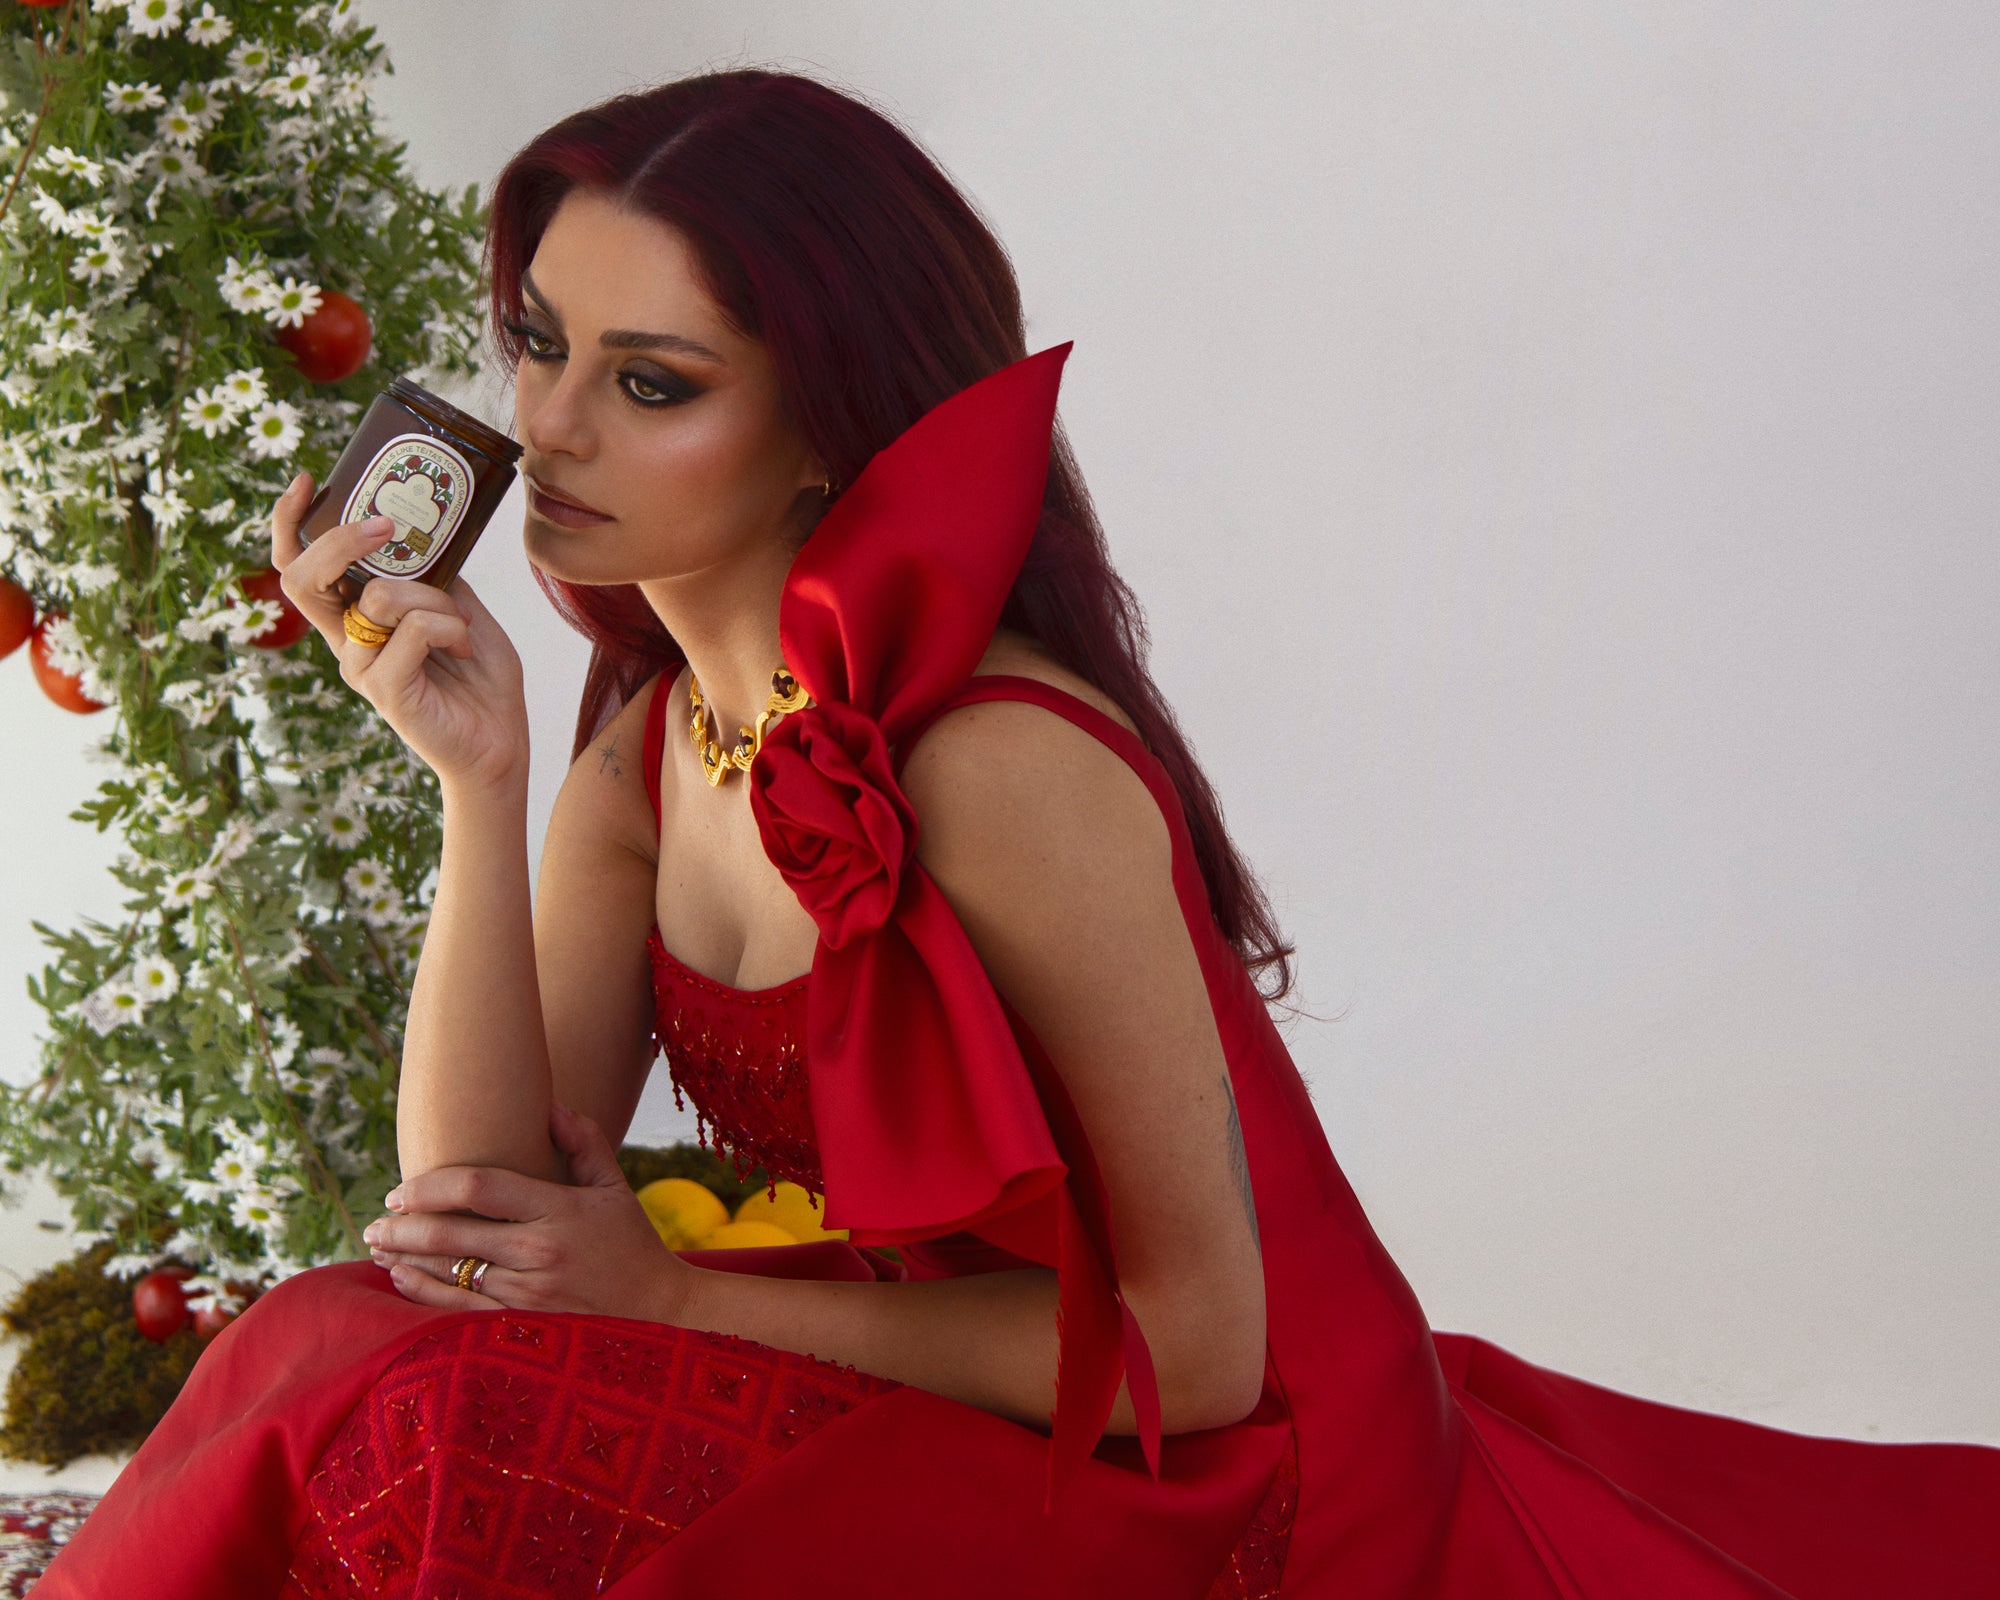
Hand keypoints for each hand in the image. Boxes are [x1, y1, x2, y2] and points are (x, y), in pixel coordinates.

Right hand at [271, 470, 530, 788]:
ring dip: (434, 599)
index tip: (305, 482)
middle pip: (302, 578)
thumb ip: (432, 576)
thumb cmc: (480, 679)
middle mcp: (346, 642)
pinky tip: (465, 648)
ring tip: (462, 626)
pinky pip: (412, 629)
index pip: (298, 568)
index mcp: (355, 620)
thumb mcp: (459, 610)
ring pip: (378, 597)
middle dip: (341, 540)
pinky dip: (449, 626)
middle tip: (386, 527)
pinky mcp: (384, 690)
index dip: (289, 523)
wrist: (500, 744)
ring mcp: (360, 667)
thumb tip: (423, 534)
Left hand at [363, 1100, 703, 1324]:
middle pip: (452, 1232)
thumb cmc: (632, 1243)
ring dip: (404, 1257)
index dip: (432, 1183)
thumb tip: (549, 1104)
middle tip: (375, 1218)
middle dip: (403, 1224)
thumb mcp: (615, 1187)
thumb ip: (584, 1142)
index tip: (402, 1187)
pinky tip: (401, 1278)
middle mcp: (539, 1252)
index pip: (481, 1186)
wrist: (659, 1312)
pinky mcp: (521, 1326)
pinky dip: (423, 1292)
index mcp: (560, 1211)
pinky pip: (458, 1309)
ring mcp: (528, 1294)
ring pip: (449, 1271)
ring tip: (377, 1245)